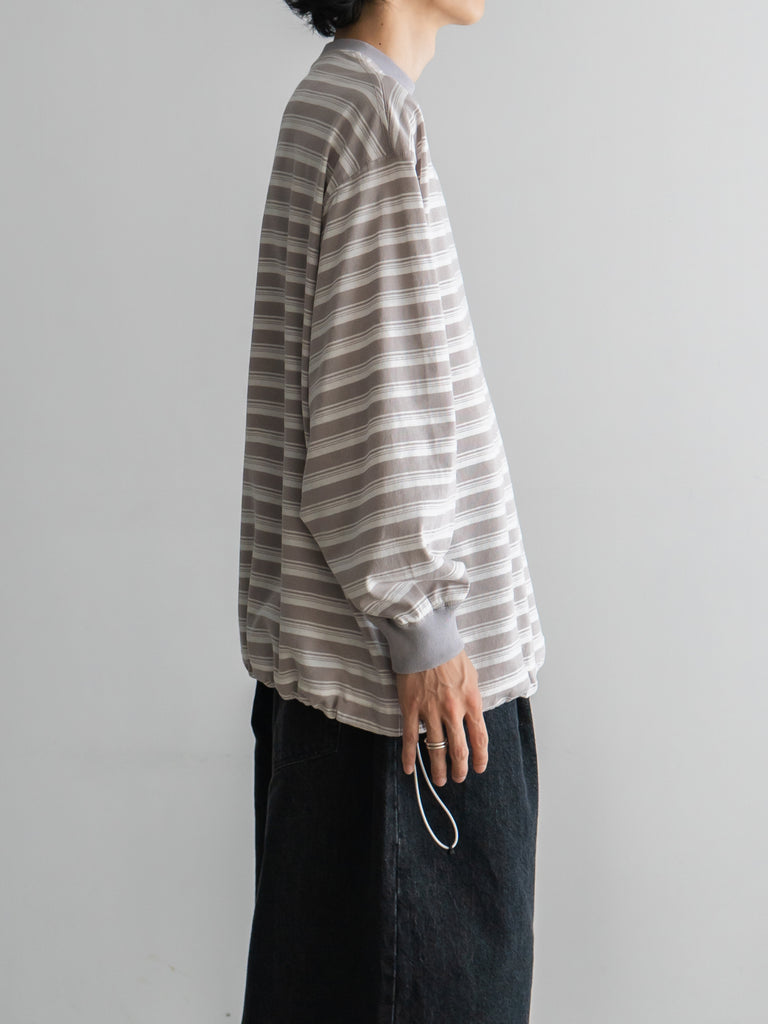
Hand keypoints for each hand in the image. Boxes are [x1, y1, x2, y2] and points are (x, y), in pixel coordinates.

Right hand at [396, 648, 488, 785]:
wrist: (427, 641)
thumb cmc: (451, 656)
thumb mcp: (472, 677)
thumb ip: (472, 700)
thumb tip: (472, 717)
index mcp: (472, 702)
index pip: (480, 739)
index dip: (480, 758)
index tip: (479, 768)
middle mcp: (453, 711)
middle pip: (459, 750)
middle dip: (460, 769)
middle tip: (459, 777)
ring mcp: (431, 711)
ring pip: (436, 749)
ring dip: (438, 768)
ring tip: (440, 780)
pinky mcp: (412, 709)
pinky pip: (411, 738)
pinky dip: (410, 756)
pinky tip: (410, 769)